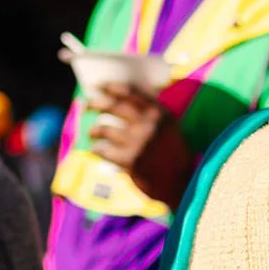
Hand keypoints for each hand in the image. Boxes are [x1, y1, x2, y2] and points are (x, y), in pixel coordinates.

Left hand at [85, 84, 193, 204]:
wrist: (180, 183)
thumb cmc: (173, 155)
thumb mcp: (169, 128)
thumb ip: (152, 115)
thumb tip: (123, 102)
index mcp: (159, 113)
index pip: (130, 93)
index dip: (110, 87)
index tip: (99, 86)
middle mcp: (148, 124)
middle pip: (113, 106)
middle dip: (96, 103)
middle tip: (87, 105)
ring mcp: (138, 142)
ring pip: (104, 129)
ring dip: (94, 130)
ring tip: (93, 133)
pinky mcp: (130, 160)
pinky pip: (104, 150)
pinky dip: (97, 150)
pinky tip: (96, 150)